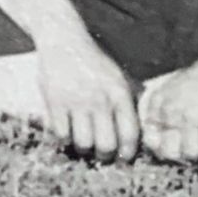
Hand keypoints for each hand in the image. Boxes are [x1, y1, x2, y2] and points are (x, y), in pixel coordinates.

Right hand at [35, 32, 140, 160]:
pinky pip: (61, 134)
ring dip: (84, 149)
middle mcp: (99, 99)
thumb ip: (131, 98)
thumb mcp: (118, 75)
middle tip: (101, 155)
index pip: (130, 134)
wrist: (62, 39)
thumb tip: (143, 127)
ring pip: (83, 143)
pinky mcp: (54, 102)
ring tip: (84, 145)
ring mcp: (75, 101)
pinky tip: (67, 132)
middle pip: (106, 145)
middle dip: (105, 156)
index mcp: (118, 92)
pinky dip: (64, 139)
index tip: (123, 157)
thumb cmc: (93, 60)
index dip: (128, 153)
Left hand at [138, 48, 197, 161]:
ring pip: (191, 154)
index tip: (174, 141)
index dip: (162, 146)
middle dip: (180, 152)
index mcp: (158, 103)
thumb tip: (155, 143)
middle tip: (192, 142)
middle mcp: (171, 111)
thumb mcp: (171, 90)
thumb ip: (160, 112)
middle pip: (169, 152)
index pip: (150, 139)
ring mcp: (192, 117)